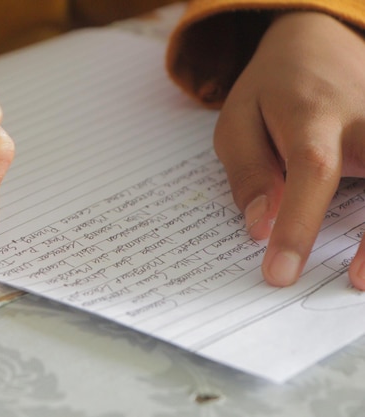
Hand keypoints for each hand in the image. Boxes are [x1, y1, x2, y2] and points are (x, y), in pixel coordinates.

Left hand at [213, 11, 364, 289]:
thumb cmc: (271, 91)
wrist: (318, 45)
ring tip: (364, 275)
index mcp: (312, 113)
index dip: (299, 224)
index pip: (312, 170)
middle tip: (354, 281)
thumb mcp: (237, 123)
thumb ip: (249, 173)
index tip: (280, 273)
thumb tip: (259, 227)